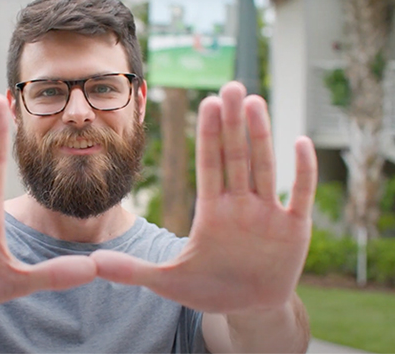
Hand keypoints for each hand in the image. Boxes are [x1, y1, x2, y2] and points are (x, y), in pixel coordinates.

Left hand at [92, 82, 316, 312]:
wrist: (248, 308)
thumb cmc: (208, 289)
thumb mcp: (167, 282)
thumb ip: (131, 271)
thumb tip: (91, 263)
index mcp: (211, 211)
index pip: (209, 165)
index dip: (209, 135)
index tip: (206, 103)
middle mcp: (240, 205)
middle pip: (236, 157)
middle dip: (233, 123)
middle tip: (231, 86)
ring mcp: (268, 214)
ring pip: (265, 168)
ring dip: (262, 136)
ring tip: (256, 102)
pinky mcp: (294, 229)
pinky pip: (301, 195)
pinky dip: (303, 172)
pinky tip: (301, 142)